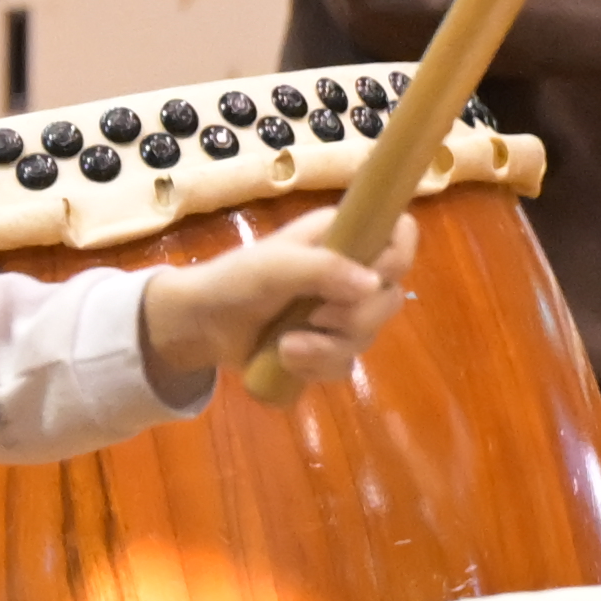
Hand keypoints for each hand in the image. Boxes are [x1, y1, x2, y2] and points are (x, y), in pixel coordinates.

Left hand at [139, 222, 388, 402]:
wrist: (200, 325)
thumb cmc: (234, 280)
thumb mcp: (274, 266)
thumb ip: (323, 268)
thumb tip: (374, 285)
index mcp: (342, 236)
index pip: (400, 234)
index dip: (397, 256)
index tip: (373, 277)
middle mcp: (350, 272)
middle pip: (391, 297)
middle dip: (355, 317)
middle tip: (317, 315)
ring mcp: (340, 313)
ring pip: (369, 336)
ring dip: (328, 347)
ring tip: (287, 345)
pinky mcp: (327, 348)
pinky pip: (344, 365)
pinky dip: (316, 367)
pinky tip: (286, 359)